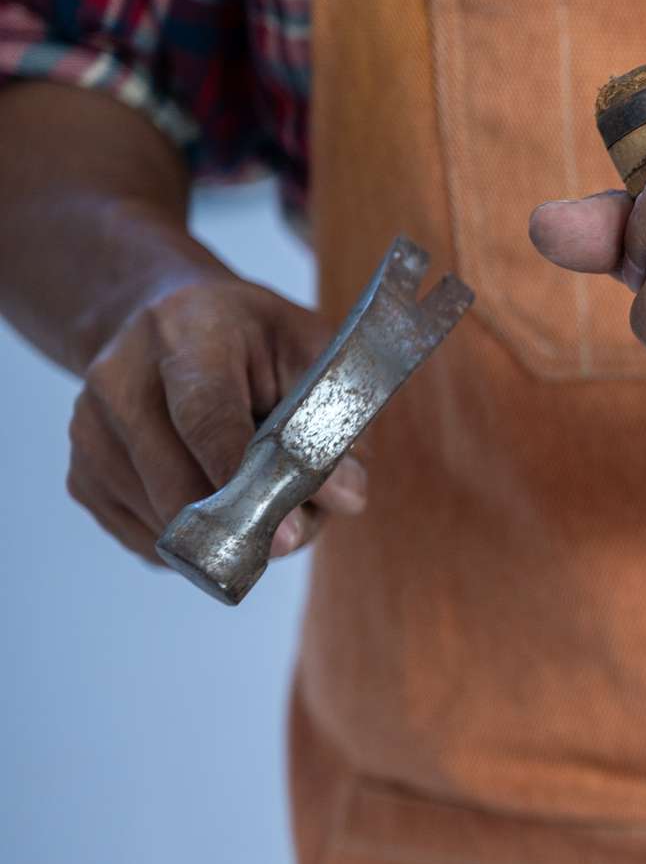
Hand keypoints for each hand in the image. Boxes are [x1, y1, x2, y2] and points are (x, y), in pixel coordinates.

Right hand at [69, 274, 366, 563]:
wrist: (164, 322)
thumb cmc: (249, 339)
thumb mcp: (305, 347)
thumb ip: (333, 417)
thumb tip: (345, 496)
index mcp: (183, 335)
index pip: (205, 418)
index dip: (246, 479)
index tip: (287, 531)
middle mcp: (118, 381)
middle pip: (177, 484)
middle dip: (246, 525)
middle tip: (299, 531)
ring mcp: (89, 433)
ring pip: (163, 523)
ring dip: (225, 535)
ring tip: (263, 498)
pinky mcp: (82, 478)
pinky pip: (147, 541)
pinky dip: (195, 541)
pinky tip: (218, 500)